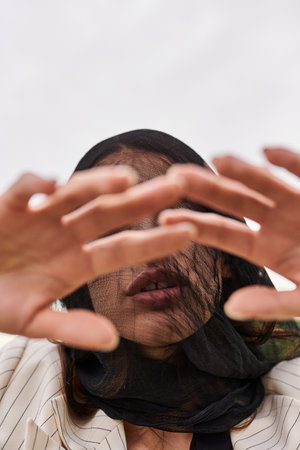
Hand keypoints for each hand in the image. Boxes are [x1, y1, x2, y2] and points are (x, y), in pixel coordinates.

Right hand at [0, 167, 194, 348]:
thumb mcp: (32, 321)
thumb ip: (71, 328)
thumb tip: (113, 340)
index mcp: (78, 262)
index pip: (124, 248)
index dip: (156, 241)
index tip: (189, 232)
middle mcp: (66, 234)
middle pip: (109, 213)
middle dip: (142, 200)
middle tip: (177, 185)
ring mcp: (40, 216)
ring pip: (75, 195)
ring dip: (98, 185)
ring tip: (126, 180)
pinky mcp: (8, 206)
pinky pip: (23, 191)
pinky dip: (36, 188)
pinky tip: (52, 187)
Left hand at [160, 148, 299, 320]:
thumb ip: (273, 304)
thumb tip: (230, 308)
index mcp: (267, 250)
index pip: (224, 235)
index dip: (196, 225)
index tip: (164, 217)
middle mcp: (276, 223)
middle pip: (234, 203)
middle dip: (205, 189)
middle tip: (173, 177)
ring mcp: (297, 204)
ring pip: (264, 184)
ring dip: (240, 171)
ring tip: (214, 158)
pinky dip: (289, 162)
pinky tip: (267, 152)